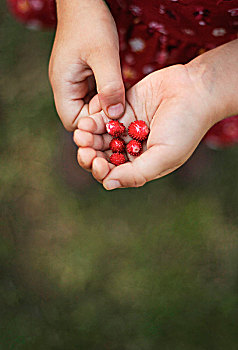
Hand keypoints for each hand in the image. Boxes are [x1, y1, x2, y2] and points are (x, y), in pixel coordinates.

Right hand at [49, 0, 124, 130]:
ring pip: (90, 108)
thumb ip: (109, 86)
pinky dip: (107, 97)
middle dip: (101, 117)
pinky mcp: (84, 78)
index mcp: (63, 86)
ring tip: (120, 97)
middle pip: (82, 118)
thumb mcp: (104, 54)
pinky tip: (118, 90)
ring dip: (106, 107)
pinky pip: (95, 96)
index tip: (111, 111)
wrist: (85, 0)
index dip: (93, 123)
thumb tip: (116, 115)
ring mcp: (75, 84)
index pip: (73, 122)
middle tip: (119, 106)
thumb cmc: (91, 23)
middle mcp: (66, 89)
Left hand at [74, 64, 218, 188]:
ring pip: (98, 139)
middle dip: (90, 156)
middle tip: (84, 148)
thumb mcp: (164, 155)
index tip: (98, 164)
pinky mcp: (121, 111)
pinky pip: (101, 120)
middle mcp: (131, 150)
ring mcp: (125, 130)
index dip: (101, 172)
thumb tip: (108, 184)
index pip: (114, 174)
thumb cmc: (185, 126)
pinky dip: (92, 122)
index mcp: (142, 165)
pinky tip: (86, 122)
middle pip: (102, 158)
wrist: (194, 90)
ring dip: (87, 139)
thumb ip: (137, 173)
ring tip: (82, 133)